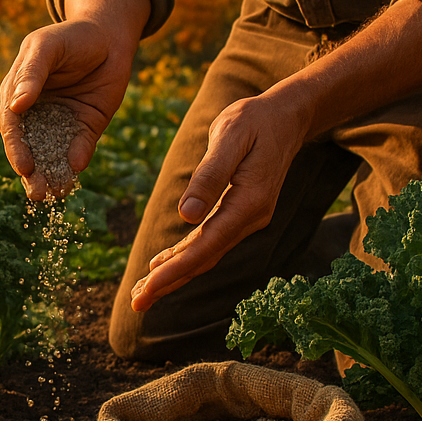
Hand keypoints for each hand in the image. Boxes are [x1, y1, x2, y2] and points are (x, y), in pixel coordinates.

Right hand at [0, 21, 132, 199]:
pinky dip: (78, 159)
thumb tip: (16, 107)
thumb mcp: (46, 48)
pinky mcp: (85, 127)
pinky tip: (77, 169)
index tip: (24, 167)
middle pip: (30, 148)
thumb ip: (31, 74)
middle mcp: (36, 114)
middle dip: (33, 173)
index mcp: (17, 95)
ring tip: (55, 194)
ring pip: (53, 154)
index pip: (12, 127)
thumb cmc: (70, 36)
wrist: (109, 35)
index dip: (16, 148)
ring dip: (52, 174)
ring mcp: (61, 122)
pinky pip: (80, 148)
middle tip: (38, 194)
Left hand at [130, 91, 310, 311]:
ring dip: (174, 274)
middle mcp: (250, 219)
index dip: (174, 271)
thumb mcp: (229, 137)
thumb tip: (186, 215)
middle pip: (204, 260)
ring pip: (205, 255)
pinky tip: (164, 265)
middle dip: (168, 283)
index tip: (147, 288)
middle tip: (136, 304)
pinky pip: (209, 242)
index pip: (205, 247)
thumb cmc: (254, 120)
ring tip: (142, 292)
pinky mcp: (240, 214)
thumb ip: (210, 175)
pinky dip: (185, 256)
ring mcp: (247, 219)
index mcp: (248, 203)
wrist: (285, 116)